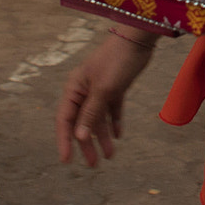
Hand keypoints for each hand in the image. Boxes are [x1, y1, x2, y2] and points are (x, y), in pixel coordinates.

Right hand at [55, 33, 154, 166]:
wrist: (139, 39)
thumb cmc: (117, 61)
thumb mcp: (104, 90)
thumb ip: (91, 113)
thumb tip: (79, 137)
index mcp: (74, 88)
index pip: (65, 120)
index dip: (65, 141)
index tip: (66, 161)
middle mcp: (84, 90)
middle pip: (82, 122)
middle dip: (87, 144)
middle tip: (93, 165)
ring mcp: (100, 89)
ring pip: (98, 118)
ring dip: (103, 136)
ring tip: (110, 156)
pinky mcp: (116, 87)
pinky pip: (112, 110)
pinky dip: (115, 122)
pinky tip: (119, 136)